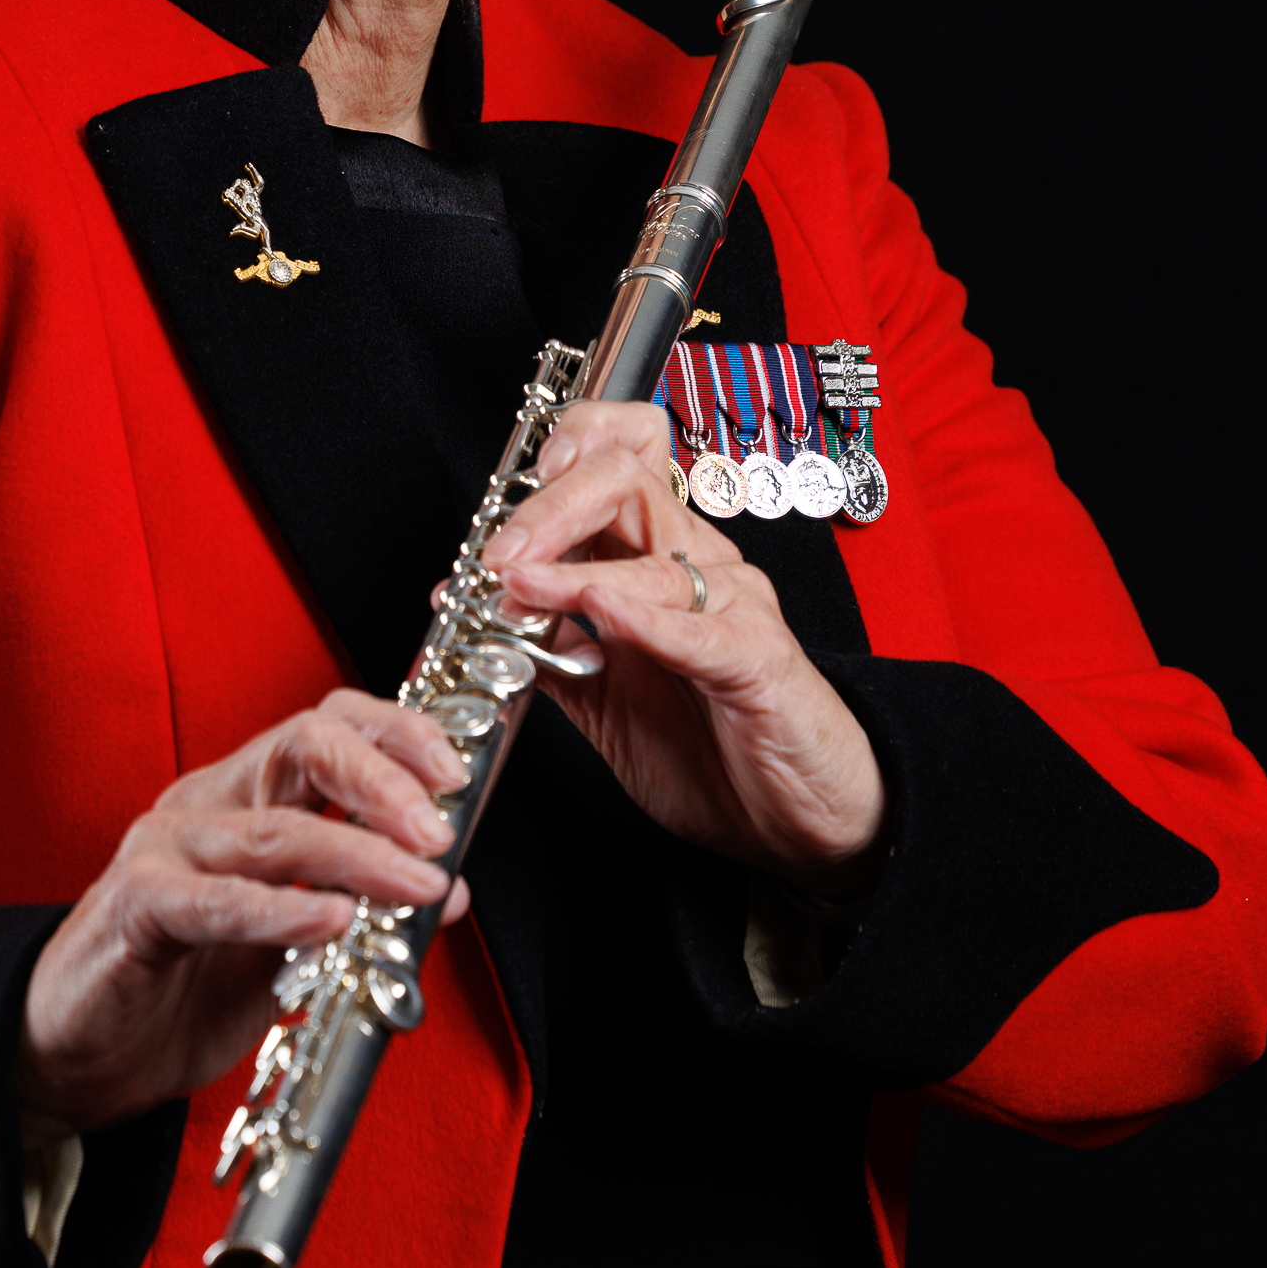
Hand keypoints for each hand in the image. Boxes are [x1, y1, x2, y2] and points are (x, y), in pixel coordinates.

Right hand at [15, 692, 471, 1132]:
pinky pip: (215, 902)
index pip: (329, 727)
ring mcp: (166, 849)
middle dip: (386, 776)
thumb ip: (357, 908)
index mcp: (247, 797)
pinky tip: (332, 922)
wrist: (76, 1057)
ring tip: (419, 881)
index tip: (458, 775)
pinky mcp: (135, 907)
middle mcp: (208, 805)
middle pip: (304, 744)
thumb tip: (449, 889)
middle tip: (440, 827)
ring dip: (358, 854)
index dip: (398, 736)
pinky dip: (281, 911)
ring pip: (275, 830)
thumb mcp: (290, 944)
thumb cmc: (181, 990)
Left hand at [484, 401, 886, 892]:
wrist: (793, 817)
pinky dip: (643, 618)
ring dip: (572, 570)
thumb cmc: (711, 746)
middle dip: (549, 507)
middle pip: (627, 480)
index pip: (622, 453)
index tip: (507, 494)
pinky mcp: (757, 661)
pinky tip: (602, 613)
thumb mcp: (601, 692)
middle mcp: (699, 564)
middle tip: (497, 553)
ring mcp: (734, 606)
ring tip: (517, 585)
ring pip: (652, 556)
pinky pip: (698, 629)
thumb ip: (546, 644)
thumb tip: (473, 606)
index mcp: (660, 556)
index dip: (567, 450)